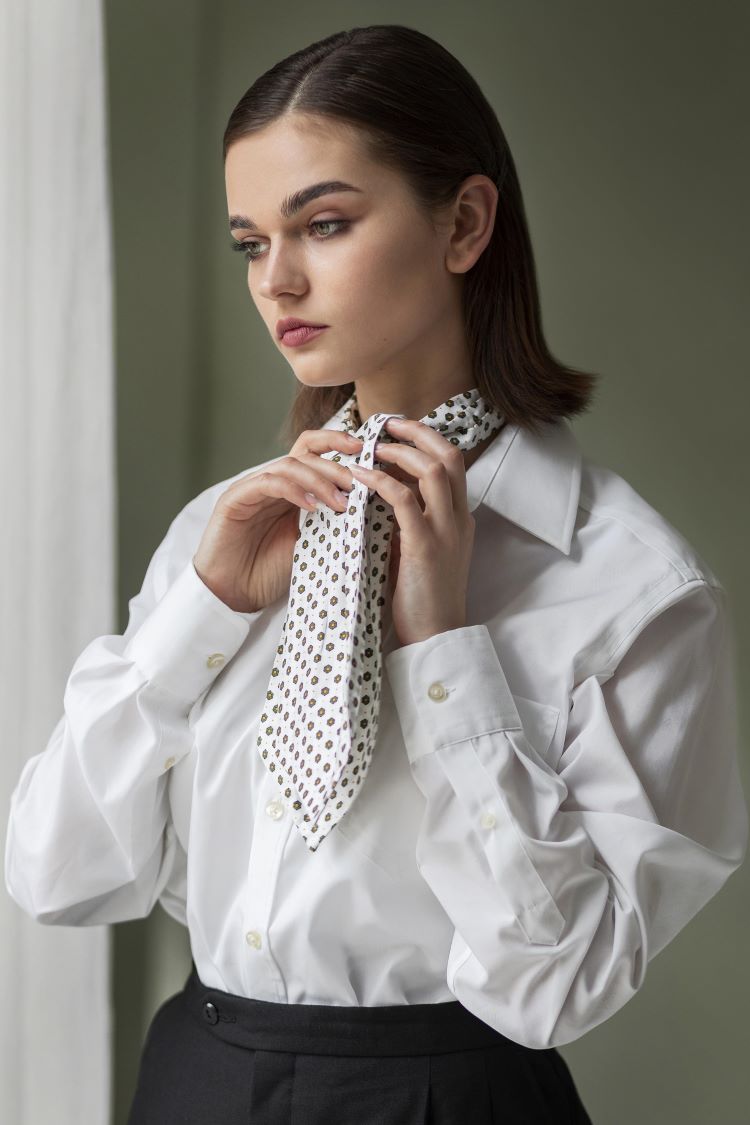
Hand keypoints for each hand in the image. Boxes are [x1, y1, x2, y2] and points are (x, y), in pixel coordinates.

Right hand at [192, 429, 362, 611]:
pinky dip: (292, 491)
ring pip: (288, 466)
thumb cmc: (270, 571)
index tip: (363, 450)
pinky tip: (312, 507)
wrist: (234, 594)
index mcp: (290, 489)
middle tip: (356, 484)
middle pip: (304, 455)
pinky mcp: (234, 499)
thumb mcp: (311, 542)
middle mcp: (271, 483)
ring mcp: (251, 488)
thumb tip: (367, 506)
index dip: (336, 442)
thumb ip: (330, 520)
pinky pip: (267, 483)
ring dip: (318, 481)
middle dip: (334, 466)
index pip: (312, 451)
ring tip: (339, 503)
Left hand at [349, 417, 473, 646]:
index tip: (399, 431)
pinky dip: (380, 482)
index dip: (427, 439)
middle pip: (449, 455)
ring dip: (400, 453)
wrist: (435, 635)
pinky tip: (359, 477)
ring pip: (433, 470)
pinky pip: (403, 501)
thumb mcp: (423, 549)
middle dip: (418, 432)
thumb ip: (413, 521)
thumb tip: (386, 493)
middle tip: (387, 423)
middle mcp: (459, 518)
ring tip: (372, 447)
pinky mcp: (425, 547)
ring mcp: (445, 531)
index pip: (453, 462)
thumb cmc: (422, 596)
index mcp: (460, 518)